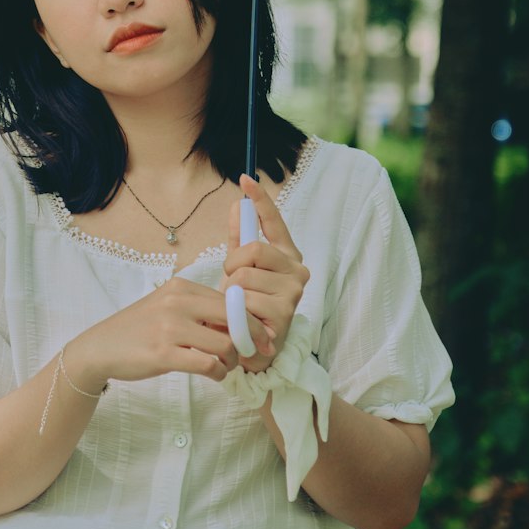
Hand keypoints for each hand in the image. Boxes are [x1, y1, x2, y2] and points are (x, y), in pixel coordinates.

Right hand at [67, 277, 239, 390]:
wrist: (100, 347)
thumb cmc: (139, 329)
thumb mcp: (169, 308)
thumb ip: (200, 311)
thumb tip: (240, 325)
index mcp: (181, 287)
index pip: (230, 300)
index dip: (252, 320)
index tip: (263, 337)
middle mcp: (177, 302)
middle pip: (233, 318)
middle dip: (252, 338)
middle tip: (256, 353)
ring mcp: (169, 328)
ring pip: (224, 343)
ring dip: (232, 360)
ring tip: (225, 366)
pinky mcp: (163, 354)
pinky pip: (207, 364)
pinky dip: (218, 373)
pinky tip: (214, 375)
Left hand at [215, 174, 309, 374]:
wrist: (252, 349)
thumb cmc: (247, 307)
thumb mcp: (239, 271)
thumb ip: (239, 241)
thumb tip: (237, 206)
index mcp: (286, 256)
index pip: (273, 221)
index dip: (260, 200)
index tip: (245, 179)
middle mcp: (297, 270)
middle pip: (254, 249)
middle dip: (233, 265)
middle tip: (232, 283)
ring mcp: (293, 292)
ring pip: (245, 276)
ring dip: (233, 293)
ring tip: (240, 307)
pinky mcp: (285, 313)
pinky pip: (246, 299)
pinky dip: (237, 311)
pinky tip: (245, 320)